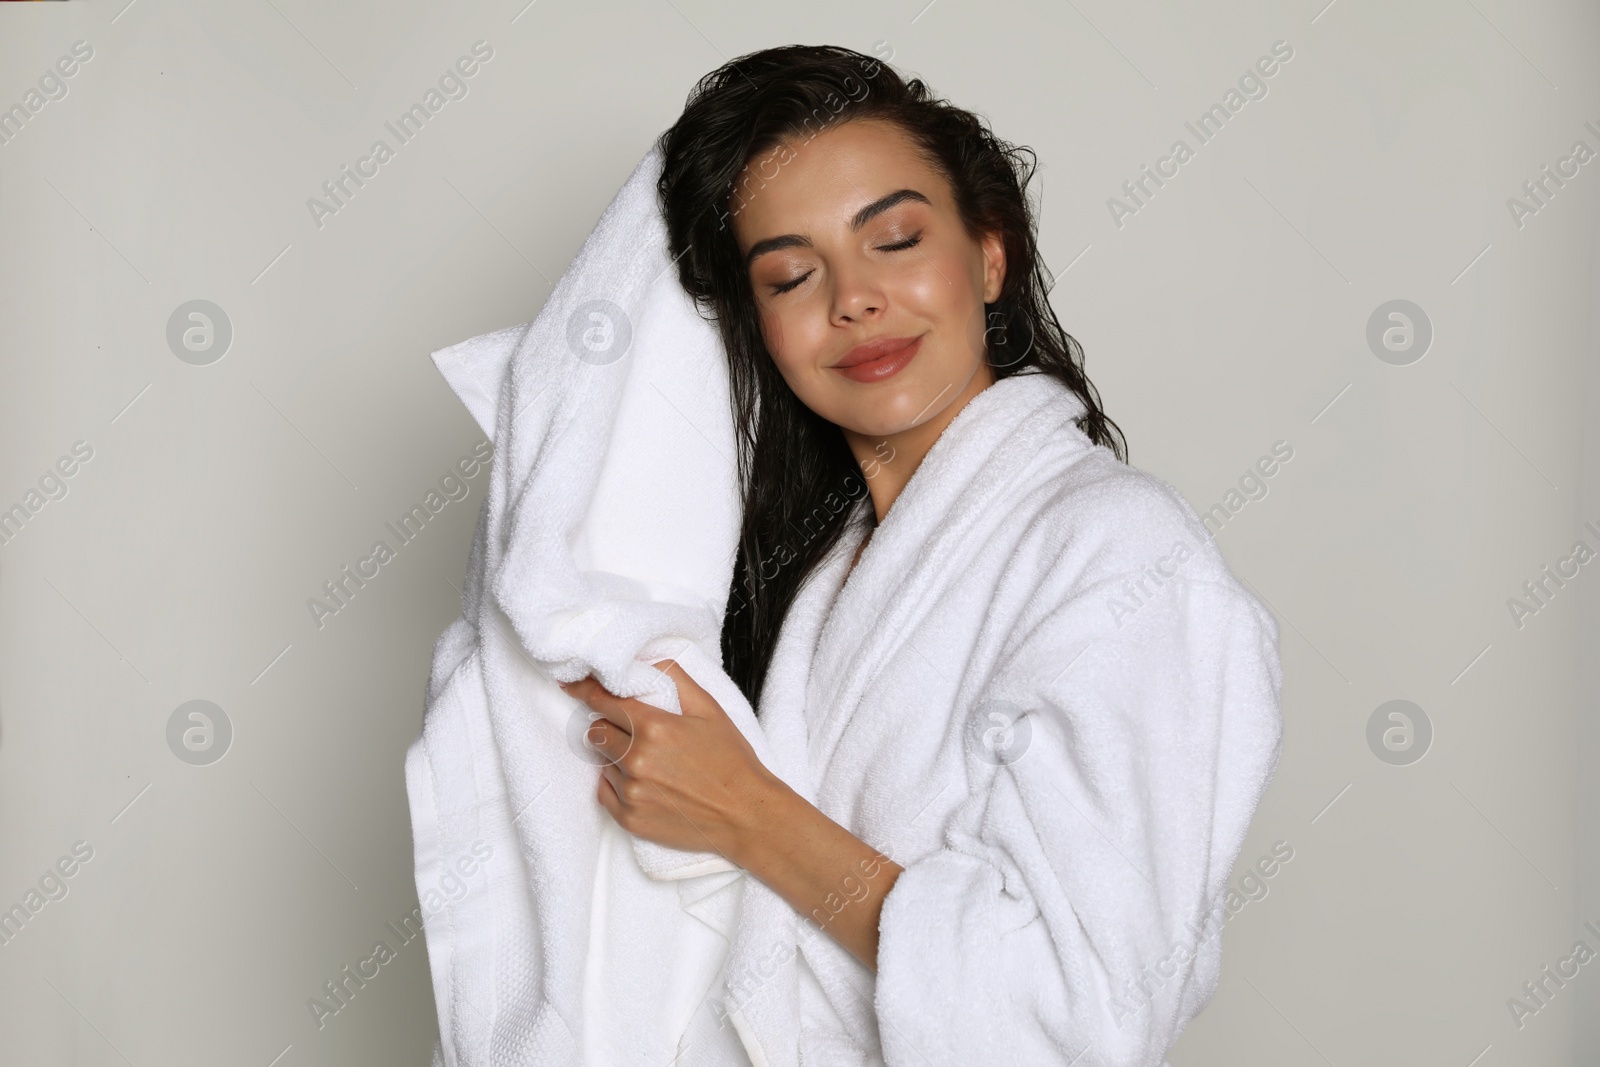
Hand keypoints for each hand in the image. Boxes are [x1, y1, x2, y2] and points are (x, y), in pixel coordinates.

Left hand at [558, 659, 779, 862]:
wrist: (746, 814)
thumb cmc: (732, 761)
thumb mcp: (710, 709)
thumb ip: (676, 678)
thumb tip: (645, 661)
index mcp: (655, 728)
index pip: (604, 701)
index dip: (586, 690)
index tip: (571, 684)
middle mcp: (637, 760)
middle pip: (597, 732)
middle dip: (609, 726)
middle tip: (632, 730)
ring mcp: (632, 792)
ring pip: (602, 762)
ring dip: (616, 756)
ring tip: (650, 762)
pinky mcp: (630, 819)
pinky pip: (604, 792)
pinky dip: (615, 783)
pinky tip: (642, 782)